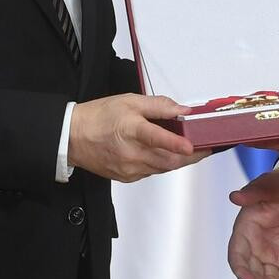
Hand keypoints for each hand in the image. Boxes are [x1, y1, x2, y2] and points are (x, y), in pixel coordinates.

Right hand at [68, 94, 209, 181]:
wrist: (72, 137)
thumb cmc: (99, 116)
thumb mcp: (130, 101)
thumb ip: (159, 106)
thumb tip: (183, 110)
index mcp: (131, 130)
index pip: (157, 139)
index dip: (176, 144)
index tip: (193, 146)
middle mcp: (131, 153)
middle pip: (168, 160)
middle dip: (190, 155)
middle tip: (206, 147)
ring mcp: (129, 168)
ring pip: (163, 168)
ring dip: (178, 160)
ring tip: (191, 149)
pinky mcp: (127, 177)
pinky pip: (152, 172)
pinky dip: (163, 163)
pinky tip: (166, 154)